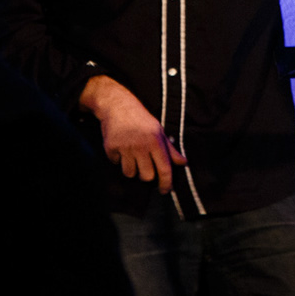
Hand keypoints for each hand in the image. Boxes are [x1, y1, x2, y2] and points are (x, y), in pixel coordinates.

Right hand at [79, 75, 185, 193]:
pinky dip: (118, 159)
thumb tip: (183, 162)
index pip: (164, 169)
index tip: (165, 190)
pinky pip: (116, 163)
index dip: (166, 183)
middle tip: (144, 165)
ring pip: (130, 173)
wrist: (117, 105)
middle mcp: (141, 145)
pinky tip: (120, 148)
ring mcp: (125, 147)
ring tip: (131, 156)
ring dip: (131, 168)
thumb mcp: (158, 130)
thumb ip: (170, 149)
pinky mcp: (111, 147)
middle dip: (146, 175)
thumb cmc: (141, 118)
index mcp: (155, 141)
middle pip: (146, 176)